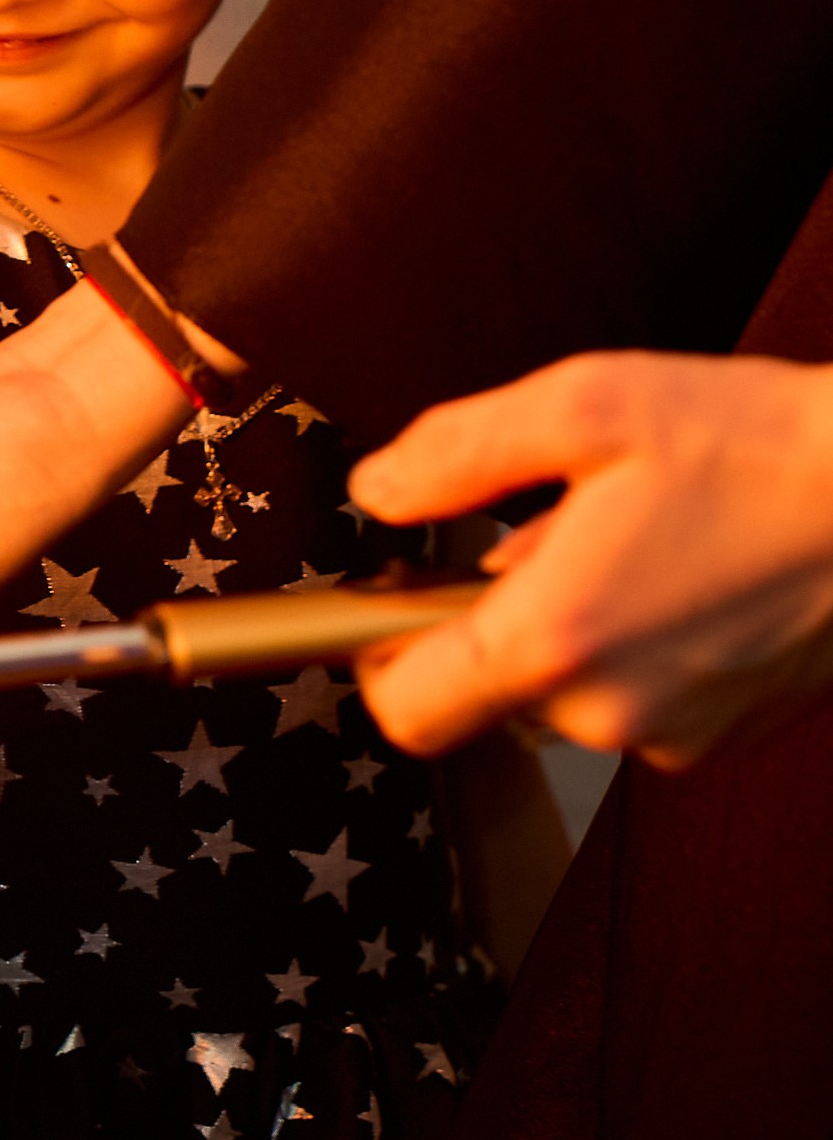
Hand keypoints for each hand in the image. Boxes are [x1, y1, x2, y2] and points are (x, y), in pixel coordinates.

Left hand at [350, 353, 832, 764]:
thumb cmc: (761, 445)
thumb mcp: (587, 406)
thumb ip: (459, 453)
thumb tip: (380, 490)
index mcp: (558, 641)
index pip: (409, 713)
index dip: (381, 659)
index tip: (400, 600)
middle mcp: (612, 712)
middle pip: (490, 694)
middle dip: (500, 615)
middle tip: (555, 529)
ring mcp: (679, 733)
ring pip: (572, 693)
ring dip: (577, 627)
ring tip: (641, 541)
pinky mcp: (731, 733)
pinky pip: (642, 698)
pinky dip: (642, 645)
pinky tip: (687, 573)